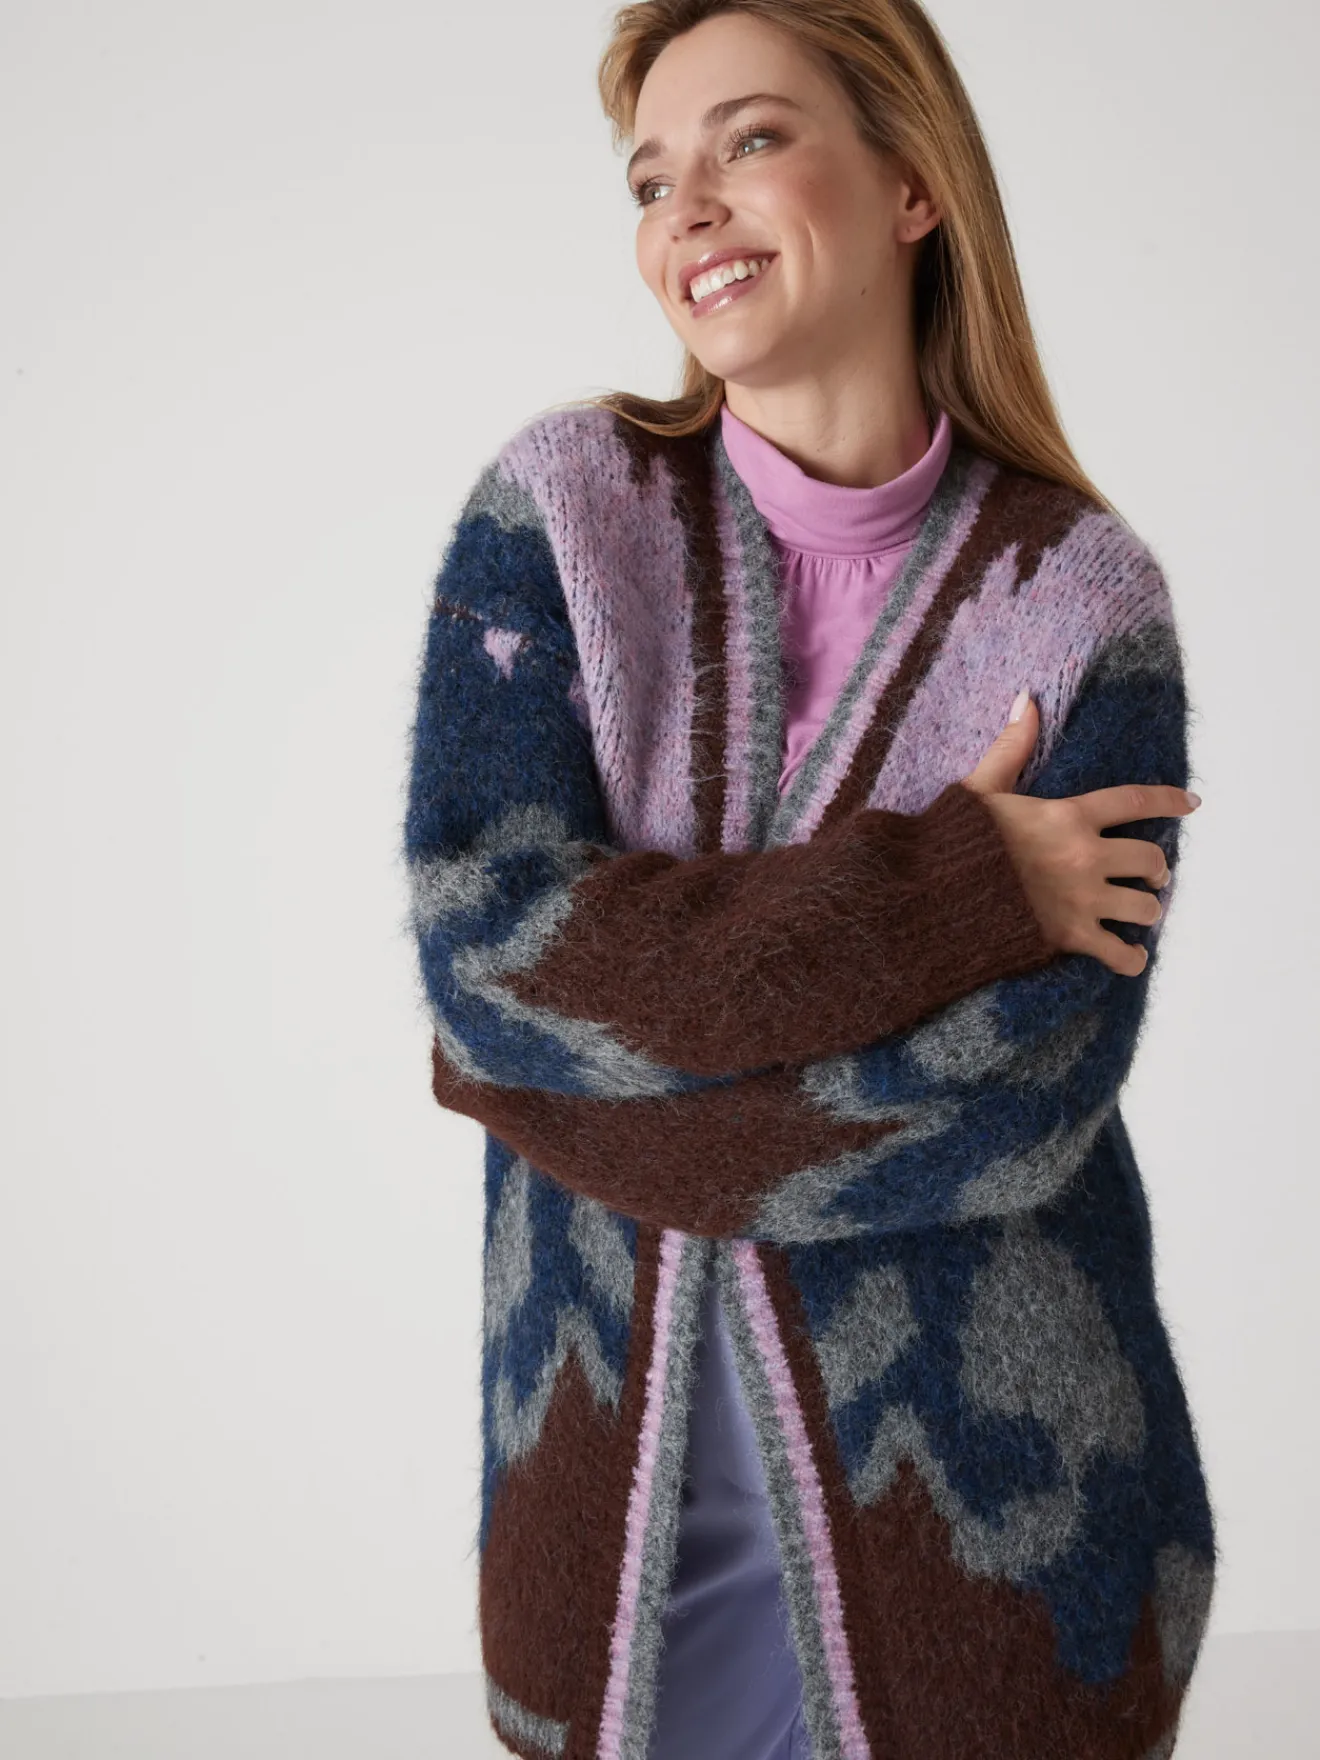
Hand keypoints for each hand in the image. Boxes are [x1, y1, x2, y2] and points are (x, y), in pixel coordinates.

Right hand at [962, 689, 1200, 976]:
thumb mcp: (981, 788)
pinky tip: (1128, 956)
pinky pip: (1120, 954)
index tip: (1191, 804)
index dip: (1169, 801)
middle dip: (1157, 869)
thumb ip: (1012, 746)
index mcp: (1069, 816)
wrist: (932, 896)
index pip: (1135, 801)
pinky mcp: (1070, 938)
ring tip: (1138, 912)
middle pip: (1152, 860)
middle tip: (1151, 876)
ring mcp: (1081, 900)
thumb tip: (1027, 699)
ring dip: (1147, 911)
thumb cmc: (954, 842)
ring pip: (1146, 908)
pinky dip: (1130, 959)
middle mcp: (1085, 857)